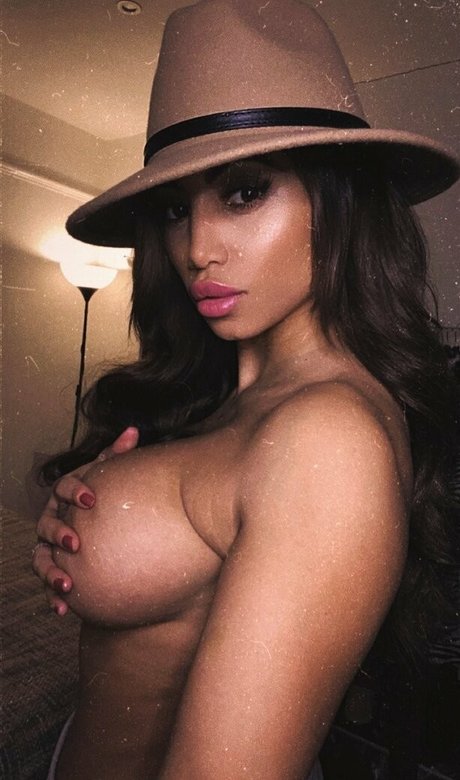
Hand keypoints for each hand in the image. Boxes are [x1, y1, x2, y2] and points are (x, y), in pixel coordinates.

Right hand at [32, 427, 138, 614]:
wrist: (110, 537)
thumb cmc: (109, 501)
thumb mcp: (113, 479)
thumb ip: (119, 457)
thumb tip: (133, 430)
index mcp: (65, 496)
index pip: (62, 487)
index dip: (74, 491)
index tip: (91, 499)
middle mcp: (52, 520)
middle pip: (45, 524)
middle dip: (58, 533)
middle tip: (75, 542)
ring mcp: (50, 548)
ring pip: (41, 558)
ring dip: (50, 572)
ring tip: (65, 585)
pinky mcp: (54, 572)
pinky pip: (48, 585)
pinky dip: (53, 597)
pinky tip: (64, 609)